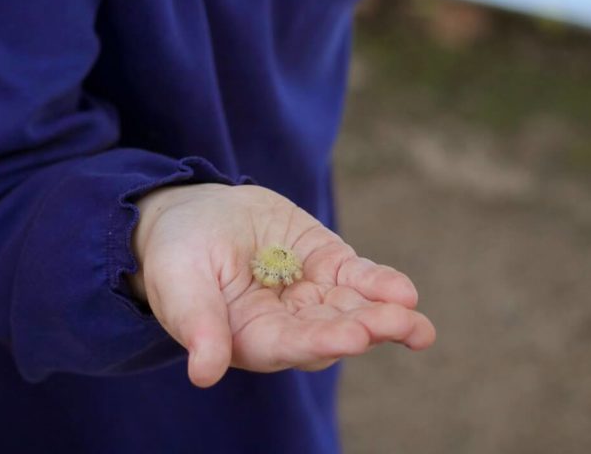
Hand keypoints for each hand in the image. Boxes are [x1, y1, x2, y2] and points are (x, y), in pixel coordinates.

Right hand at [128, 183, 435, 387]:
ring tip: (414, 319)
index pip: (290, 345)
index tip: (352, 338)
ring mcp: (309, 293)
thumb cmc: (176, 255)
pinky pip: (356, 276)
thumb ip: (196, 322)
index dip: (321, 342)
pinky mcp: (324, 261)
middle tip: (400, 325)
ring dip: (385, 314)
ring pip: (352, 308)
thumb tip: (204, 372)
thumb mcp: (179, 281)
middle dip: (366, 328)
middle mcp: (287, 324)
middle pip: (331, 332)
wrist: (191, 217)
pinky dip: (380, 283)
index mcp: (249, 337)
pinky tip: (404, 292)